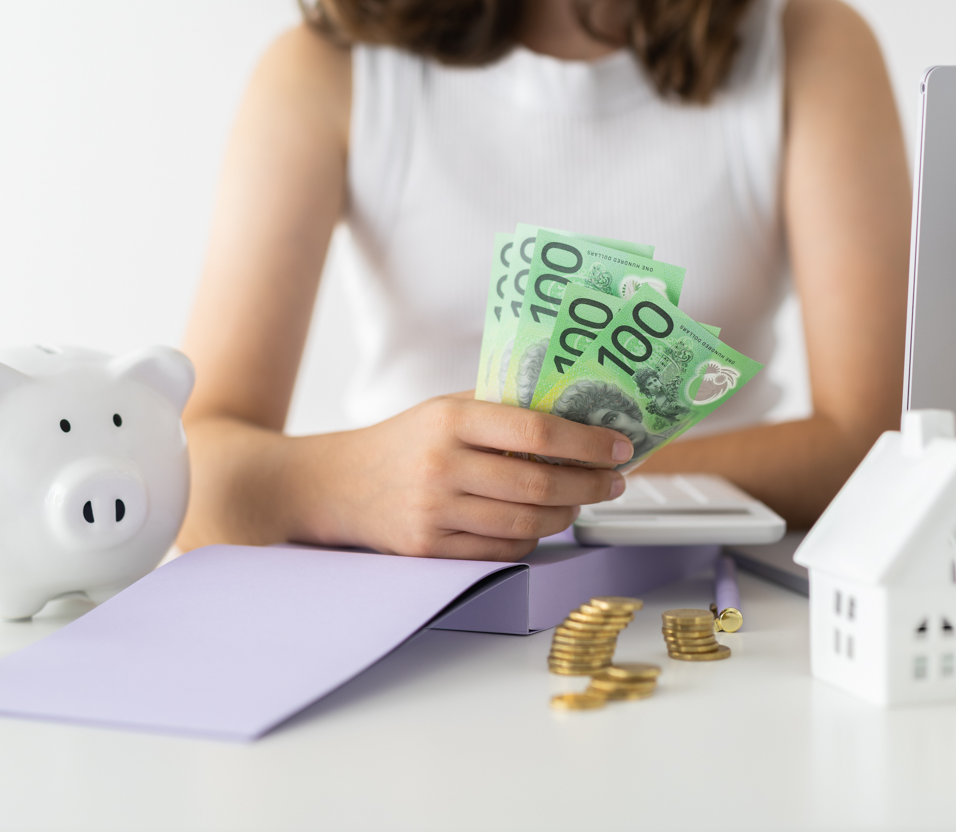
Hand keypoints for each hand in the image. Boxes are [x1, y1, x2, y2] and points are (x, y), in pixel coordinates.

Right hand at [284, 395, 632, 559]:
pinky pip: (501, 551)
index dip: (587, 443)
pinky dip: (530, 540)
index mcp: (451, 420)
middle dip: (590, 485)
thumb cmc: (404, 442)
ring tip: (580, 501)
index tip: (619, 447)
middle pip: (540, 485)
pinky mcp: (428, 549)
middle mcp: (442, 465)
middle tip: (614, 481)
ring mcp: (434, 512)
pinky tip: (539, 525)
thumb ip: (501, 405)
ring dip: (567, 516)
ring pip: (526, 525)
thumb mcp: (444, 407)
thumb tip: (577, 408)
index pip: (537, 432)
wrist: (336, 484)